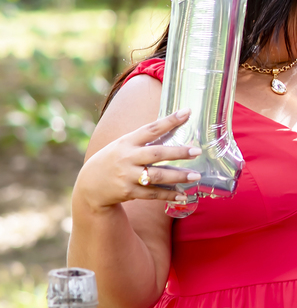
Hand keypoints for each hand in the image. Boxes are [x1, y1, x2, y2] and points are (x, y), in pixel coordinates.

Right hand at [75, 110, 201, 213]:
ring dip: (178, 176)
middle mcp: (127, 158)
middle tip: (197, 151)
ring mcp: (127, 176)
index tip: (187, 112)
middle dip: (178, 152)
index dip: (169, 120)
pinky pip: (152, 194)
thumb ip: (144, 139)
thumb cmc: (113, 160)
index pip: (151, 129)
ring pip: (157, 176)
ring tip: (196, 176)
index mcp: (127, 142)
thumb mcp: (123, 144)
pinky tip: (183, 195)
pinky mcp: (128, 192)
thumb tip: (174, 127)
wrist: (88, 185)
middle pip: (157, 154)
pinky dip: (168, 195)